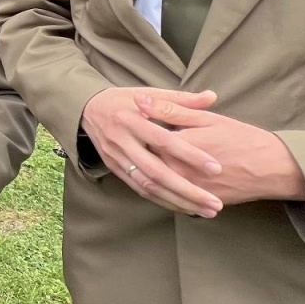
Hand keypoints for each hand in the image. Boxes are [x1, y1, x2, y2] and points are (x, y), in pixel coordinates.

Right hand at [81, 87, 222, 216]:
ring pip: (149, 186)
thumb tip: (212, 96)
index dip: (189, 155)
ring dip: (179, 201)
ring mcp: (116, 158)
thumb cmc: (125, 100)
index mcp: (131, 120)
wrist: (88, 109)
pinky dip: (164, 201)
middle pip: (156, 172)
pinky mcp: (115, 170)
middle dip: (187, 190)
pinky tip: (185, 207)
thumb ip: (181, 99)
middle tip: (215, 203)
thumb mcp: (149, 93)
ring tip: (207, 210)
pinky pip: (141, 190)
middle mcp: (122, 141)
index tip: (216, 167)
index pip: (163, 140)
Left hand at [136, 95, 304, 204]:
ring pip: (155, 186)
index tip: (119, 117)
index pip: (143, 138)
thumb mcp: (207, 119)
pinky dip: (160, 193)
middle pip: (145, 163)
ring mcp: (187, 190)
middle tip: (121, 141)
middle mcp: (179, 171)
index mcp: (178, 146)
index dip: (129, 127)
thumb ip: (171, 111)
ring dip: (142, 174)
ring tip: (135, 161)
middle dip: (131, 152)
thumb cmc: (242, 138)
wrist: (273, 169)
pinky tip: (155, 183)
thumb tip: (139, 100)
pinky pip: (171, 201)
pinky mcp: (198, 203)